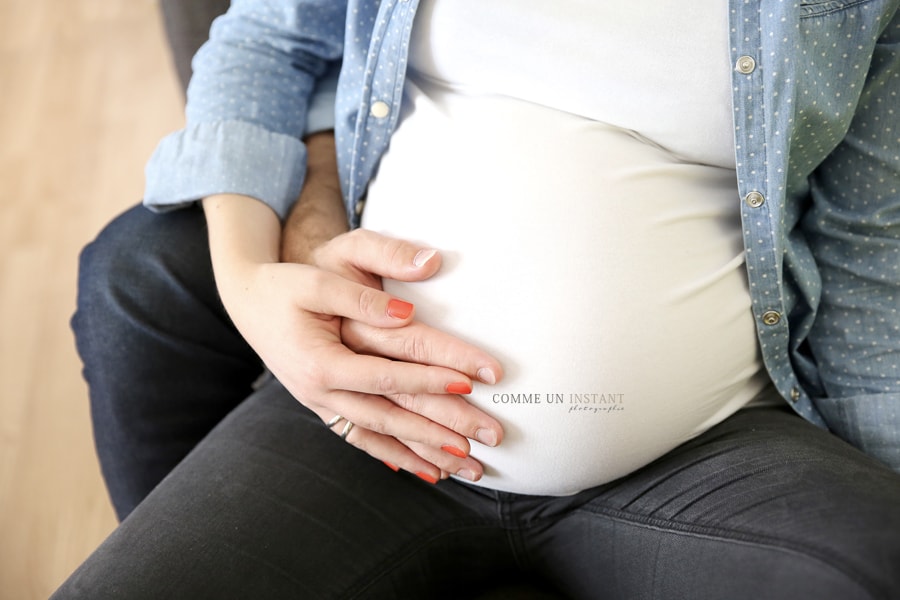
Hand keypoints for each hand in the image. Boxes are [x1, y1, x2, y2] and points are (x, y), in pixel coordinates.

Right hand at [205, 194, 503, 483]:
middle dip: (444, 428)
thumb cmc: (285, 285)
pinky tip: (428, 472)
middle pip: (392, 415)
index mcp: (322, 361)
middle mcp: (322, 392)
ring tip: (470, 467)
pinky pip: (364, 439)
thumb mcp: (318, 278)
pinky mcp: (326, 407)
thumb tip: (410, 308)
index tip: (472, 381)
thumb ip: (363, 295)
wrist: (248, 302)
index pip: (388, 374)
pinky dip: (397, 456)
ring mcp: (323, 404)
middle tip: (490, 436)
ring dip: (427, 453)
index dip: (431, 378)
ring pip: (382, 436)